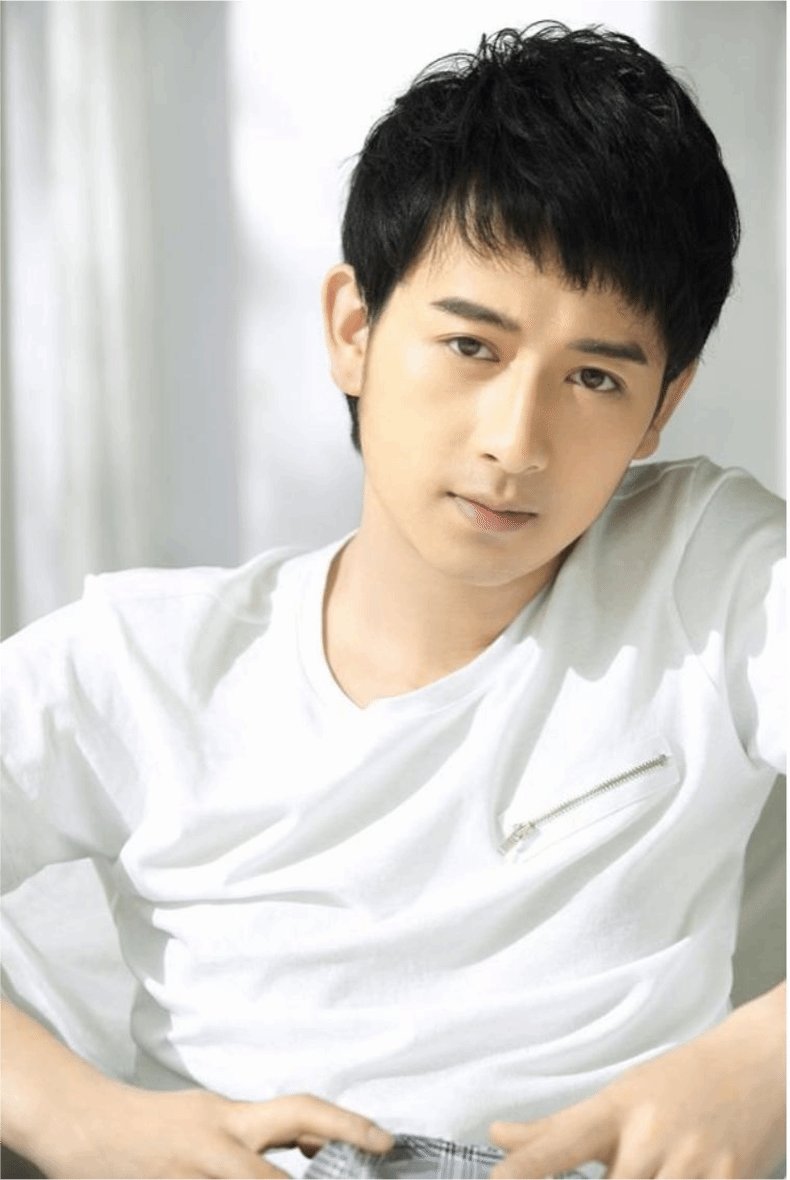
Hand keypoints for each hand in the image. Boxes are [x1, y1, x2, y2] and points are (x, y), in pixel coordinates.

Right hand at [31, 1086, 393, 1179]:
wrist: (81, 1126)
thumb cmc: (156, 1123)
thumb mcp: (217, 1117)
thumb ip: (268, 1131)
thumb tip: (322, 1141)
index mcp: (231, 1119)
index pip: (302, 1113)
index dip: (347, 1127)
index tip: (385, 1143)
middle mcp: (215, 1148)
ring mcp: (190, 1179)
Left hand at [489, 983, 784, 1179]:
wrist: (757, 1061)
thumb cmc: (679, 1084)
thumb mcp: (619, 1096)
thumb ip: (558, 1129)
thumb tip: (497, 1134)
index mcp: (616, 1108)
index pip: (558, 1143)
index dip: (524, 1170)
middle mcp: (650, 1132)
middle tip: (622, 1168)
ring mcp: (692, 1160)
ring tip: (652, 1171)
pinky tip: (679, 1177)